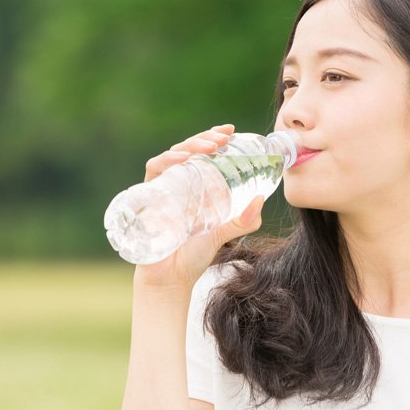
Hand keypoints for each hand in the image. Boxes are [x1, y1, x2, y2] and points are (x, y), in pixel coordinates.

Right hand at [134, 124, 263, 289]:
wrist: (169, 278)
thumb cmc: (193, 256)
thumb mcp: (224, 233)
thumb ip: (244, 220)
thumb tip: (261, 199)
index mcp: (196, 185)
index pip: (203, 153)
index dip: (214, 137)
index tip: (231, 131)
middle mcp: (179, 182)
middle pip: (189, 149)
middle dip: (205, 138)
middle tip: (223, 137)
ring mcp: (163, 187)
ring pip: (173, 154)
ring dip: (191, 145)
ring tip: (210, 146)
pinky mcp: (148, 195)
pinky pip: (155, 169)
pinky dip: (168, 160)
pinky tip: (183, 158)